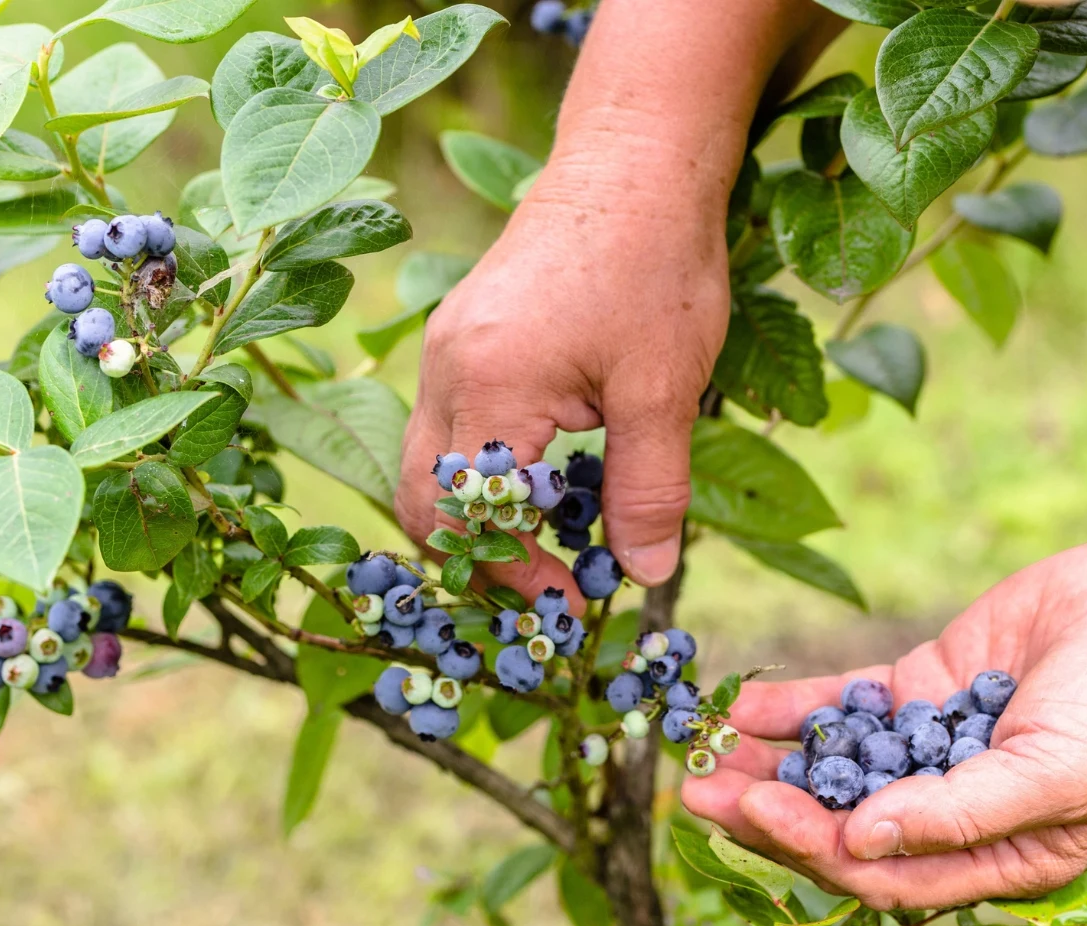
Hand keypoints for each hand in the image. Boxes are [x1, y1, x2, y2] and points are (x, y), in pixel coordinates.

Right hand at [396, 166, 730, 605]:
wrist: (635, 162)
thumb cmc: (654, 266)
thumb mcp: (662, 389)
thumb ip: (647, 490)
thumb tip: (641, 575)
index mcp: (486, 386)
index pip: (469, 516)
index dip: (516, 573)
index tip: (572, 602)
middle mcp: (445, 369)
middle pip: (424, 499)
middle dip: (479, 555)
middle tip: (548, 584)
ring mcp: (446, 350)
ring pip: (431, 464)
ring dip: (482, 513)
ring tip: (552, 536)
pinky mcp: (464, 338)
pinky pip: (450, 425)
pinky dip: (486, 469)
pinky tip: (547, 476)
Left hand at [682, 491, 1086, 908]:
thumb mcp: (1053, 777)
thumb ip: (956, 815)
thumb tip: (856, 844)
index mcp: (992, 857)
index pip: (880, 874)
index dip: (811, 848)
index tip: (753, 810)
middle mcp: (950, 810)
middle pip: (840, 824)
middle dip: (770, 811)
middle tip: (697, 789)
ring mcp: (929, 747)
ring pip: (833, 766)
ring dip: (769, 762)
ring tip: (703, 750)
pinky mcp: (920, 688)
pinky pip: (846, 705)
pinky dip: (797, 708)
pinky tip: (745, 707)